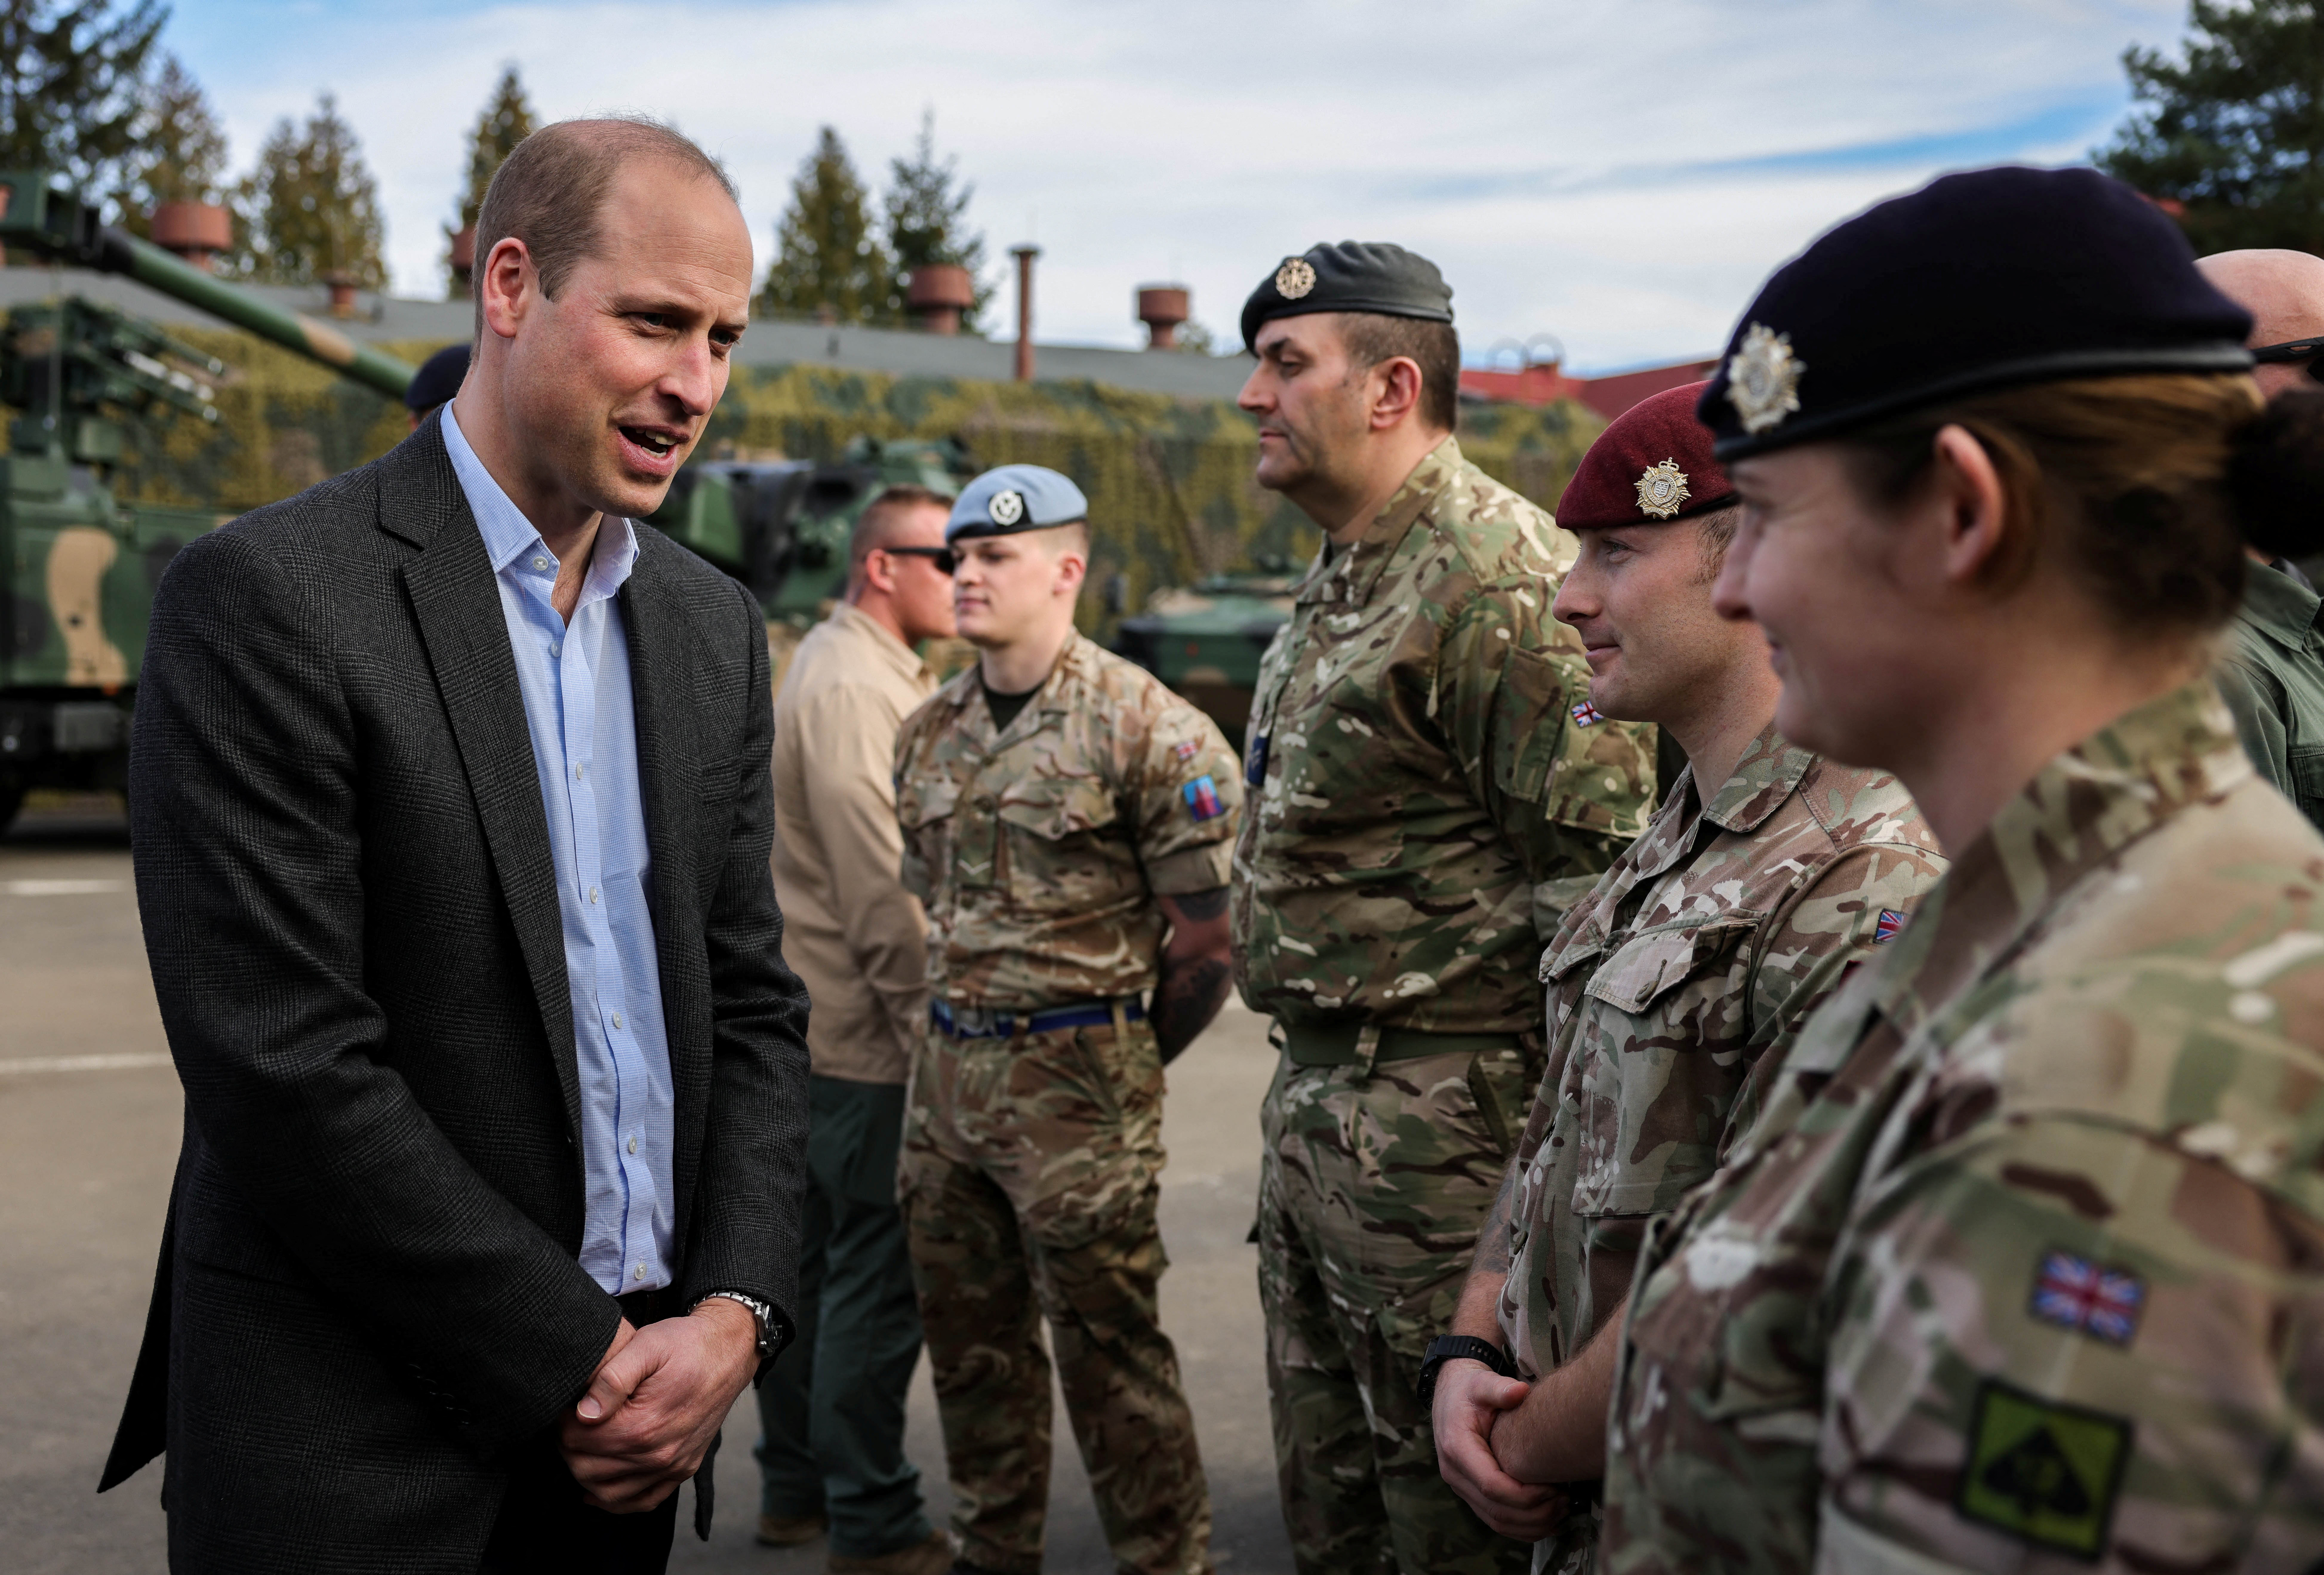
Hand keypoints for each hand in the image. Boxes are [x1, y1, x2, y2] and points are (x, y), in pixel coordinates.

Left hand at [558, 1299, 759, 1511]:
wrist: (729, 1351)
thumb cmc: (685, 1345)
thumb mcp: (646, 1345)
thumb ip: (611, 1379)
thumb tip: (583, 1413)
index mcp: (643, 1425)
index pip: (578, 1440)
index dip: (563, 1422)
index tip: (566, 1405)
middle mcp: (658, 1454)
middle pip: (587, 1469)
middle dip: (569, 1448)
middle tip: (570, 1423)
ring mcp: (672, 1466)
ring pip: (608, 1493)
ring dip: (586, 1474)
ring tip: (582, 1448)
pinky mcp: (683, 1469)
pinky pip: (643, 1502)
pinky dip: (617, 1501)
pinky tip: (600, 1487)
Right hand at [1433, 1359, 1569, 1540]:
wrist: (1450, 1395)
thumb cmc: (1469, 1389)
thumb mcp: (1482, 1382)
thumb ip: (1499, 1388)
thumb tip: (1520, 1390)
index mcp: (1457, 1449)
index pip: (1492, 1486)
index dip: (1526, 1495)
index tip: (1554, 1487)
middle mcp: (1454, 1474)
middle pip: (1497, 1510)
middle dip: (1535, 1513)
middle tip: (1566, 1502)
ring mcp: (1461, 1487)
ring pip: (1497, 1522)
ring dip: (1532, 1524)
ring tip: (1562, 1511)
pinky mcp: (1470, 1493)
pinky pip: (1495, 1521)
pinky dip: (1522, 1528)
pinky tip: (1548, 1521)